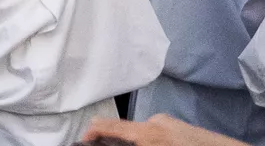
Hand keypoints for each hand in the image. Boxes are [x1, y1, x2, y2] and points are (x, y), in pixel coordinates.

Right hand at [79, 116, 250, 143]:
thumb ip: (132, 145)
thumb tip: (113, 142)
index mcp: (148, 132)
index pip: (107, 126)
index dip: (90, 134)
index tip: (84, 142)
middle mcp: (156, 122)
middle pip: (125, 132)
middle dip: (116, 143)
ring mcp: (170, 123)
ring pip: (142, 136)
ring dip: (137, 145)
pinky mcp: (180, 127)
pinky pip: (157, 135)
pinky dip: (151, 144)